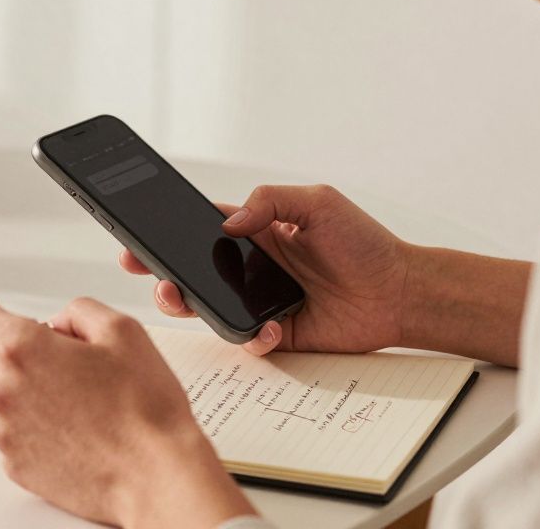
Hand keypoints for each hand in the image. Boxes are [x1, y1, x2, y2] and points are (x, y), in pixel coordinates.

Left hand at [0, 288, 254, 528]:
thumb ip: (79, 311)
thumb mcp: (122, 331)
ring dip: (39, 395)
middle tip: (83, 371)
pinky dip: (42, 429)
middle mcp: (5, 391)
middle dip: (35, 357)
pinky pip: (21, 434)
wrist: (154, 476)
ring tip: (89, 410)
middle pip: (3, 359)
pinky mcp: (17, 465)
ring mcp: (7, 433)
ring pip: (13, 398)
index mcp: (24, 350)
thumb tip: (60, 323)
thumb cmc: (143, 411)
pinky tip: (81, 434)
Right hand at [121, 185, 411, 356]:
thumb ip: (270, 200)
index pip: (200, 229)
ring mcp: (260, 302)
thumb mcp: (318, 203)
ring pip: (209, 307)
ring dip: (188, 304)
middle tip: (148, 272)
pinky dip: (251, 336)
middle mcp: (252, 268)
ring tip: (180, 298)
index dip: (167, 232)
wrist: (400, 293)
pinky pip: (247, 339)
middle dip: (161, 272)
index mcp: (256, 232)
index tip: (138, 234)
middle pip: (192, 270)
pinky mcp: (276, 334)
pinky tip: (270, 328)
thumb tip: (227, 224)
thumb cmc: (364, 243)